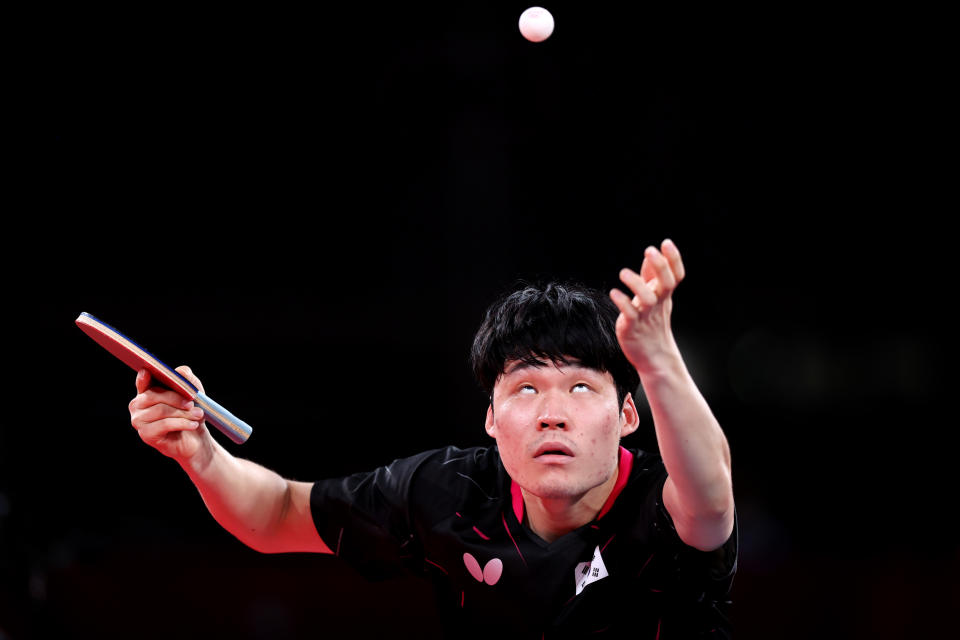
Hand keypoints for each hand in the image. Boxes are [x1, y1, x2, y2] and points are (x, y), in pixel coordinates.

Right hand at [128, 366, 212, 461]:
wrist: (195, 439)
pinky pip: (164, 424)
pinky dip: (182, 423)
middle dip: (177, 398)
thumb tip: (180, 371)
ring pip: (161, 410)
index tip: (147, 372)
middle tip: (193, 403)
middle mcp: (138, 404)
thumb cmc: (191, 414)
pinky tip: (193, 425)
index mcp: (147, 391)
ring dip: (183, 413)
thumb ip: (187, 380)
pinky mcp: (145, 434)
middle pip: (154, 395)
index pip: (142, 381)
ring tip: (198, 415)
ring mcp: (139, 420)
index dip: (144, 377)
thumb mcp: (194, 394)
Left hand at [609, 239, 685, 373]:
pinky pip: (629, 314)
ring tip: (623, 272)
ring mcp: (645, 316)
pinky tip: (614, 293)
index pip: (676, 276)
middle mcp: (657, 304)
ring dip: (636, 284)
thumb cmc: (652, 322)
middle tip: (650, 250)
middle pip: (666, 284)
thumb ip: (652, 277)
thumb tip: (650, 255)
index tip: (667, 242)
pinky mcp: (632, 327)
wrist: (653, 355)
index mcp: (664, 295)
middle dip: (660, 266)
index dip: (674, 260)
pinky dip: (622, 303)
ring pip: (646, 299)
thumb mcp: (655, 298)